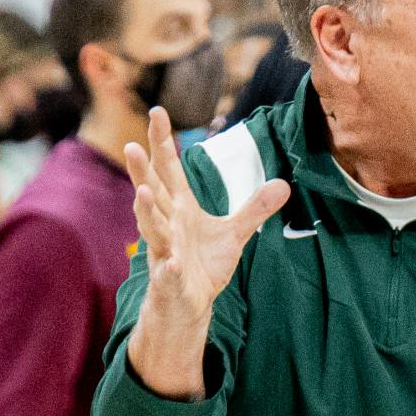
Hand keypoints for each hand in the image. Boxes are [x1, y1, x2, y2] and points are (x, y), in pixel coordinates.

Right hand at [124, 106, 289, 331]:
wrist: (189, 304)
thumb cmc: (204, 264)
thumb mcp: (235, 233)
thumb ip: (255, 208)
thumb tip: (283, 184)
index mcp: (180, 208)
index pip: (169, 170)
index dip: (163, 142)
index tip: (157, 111)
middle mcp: (168, 225)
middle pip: (153, 193)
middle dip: (142, 171)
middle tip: (131, 145)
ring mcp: (166, 252)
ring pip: (153, 229)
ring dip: (146, 212)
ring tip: (142, 194)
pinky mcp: (170, 281)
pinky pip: (168, 274)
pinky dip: (169, 269)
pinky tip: (171, 264)